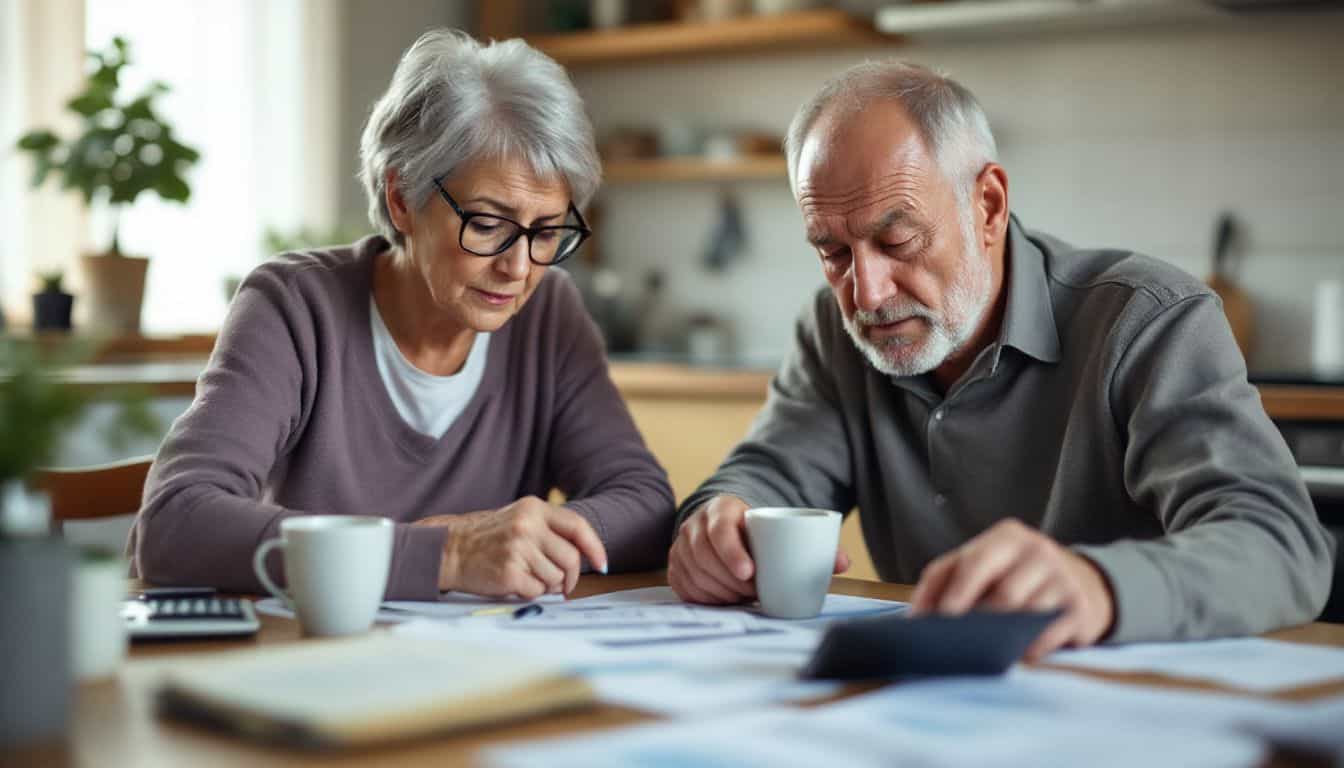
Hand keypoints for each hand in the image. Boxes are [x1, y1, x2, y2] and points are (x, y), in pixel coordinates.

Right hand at [413, 496, 606, 598]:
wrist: (449, 549)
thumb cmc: (487, 538)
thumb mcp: (519, 519)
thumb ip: (549, 531)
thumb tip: (584, 556)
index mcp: (533, 509)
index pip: (577, 527)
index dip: (595, 548)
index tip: (602, 564)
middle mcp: (528, 526)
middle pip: (571, 559)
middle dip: (571, 577)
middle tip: (563, 585)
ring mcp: (518, 549)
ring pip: (555, 578)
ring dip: (547, 585)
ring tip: (528, 577)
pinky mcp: (508, 573)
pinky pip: (537, 592)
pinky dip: (530, 593)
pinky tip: (515, 583)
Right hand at [668, 495, 850, 604]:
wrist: (726, 524)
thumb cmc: (759, 532)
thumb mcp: (779, 530)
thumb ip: (812, 545)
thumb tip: (843, 563)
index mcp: (722, 509)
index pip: (720, 529)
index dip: (732, 553)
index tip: (750, 575)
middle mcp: (695, 524)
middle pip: (706, 556)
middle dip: (730, 580)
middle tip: (754, 592)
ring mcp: (681, 545)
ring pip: (695, 573)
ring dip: (719, 590)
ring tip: (742, 596)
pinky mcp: (675, 564)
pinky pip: (685, 586)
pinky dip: (704, 597)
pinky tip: (723, 599)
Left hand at [909, 519, 1113, 660]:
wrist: (1082, 581)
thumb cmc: (1014, 574)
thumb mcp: (981, 563)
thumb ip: (944, 579)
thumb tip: (915, 617)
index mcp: (1006, 536)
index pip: (975, 562)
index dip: (956, 593)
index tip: (942, 619)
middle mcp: (1038, 551)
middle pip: (1003, 595)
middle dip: (981, 621)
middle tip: (961, 642)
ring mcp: (1063, 579)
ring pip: (1026, 617)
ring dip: (1004, 638)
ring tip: (987, 649)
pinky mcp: (1079, 608)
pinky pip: (1048, 636)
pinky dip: (1029, 649)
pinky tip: (1019, 653)